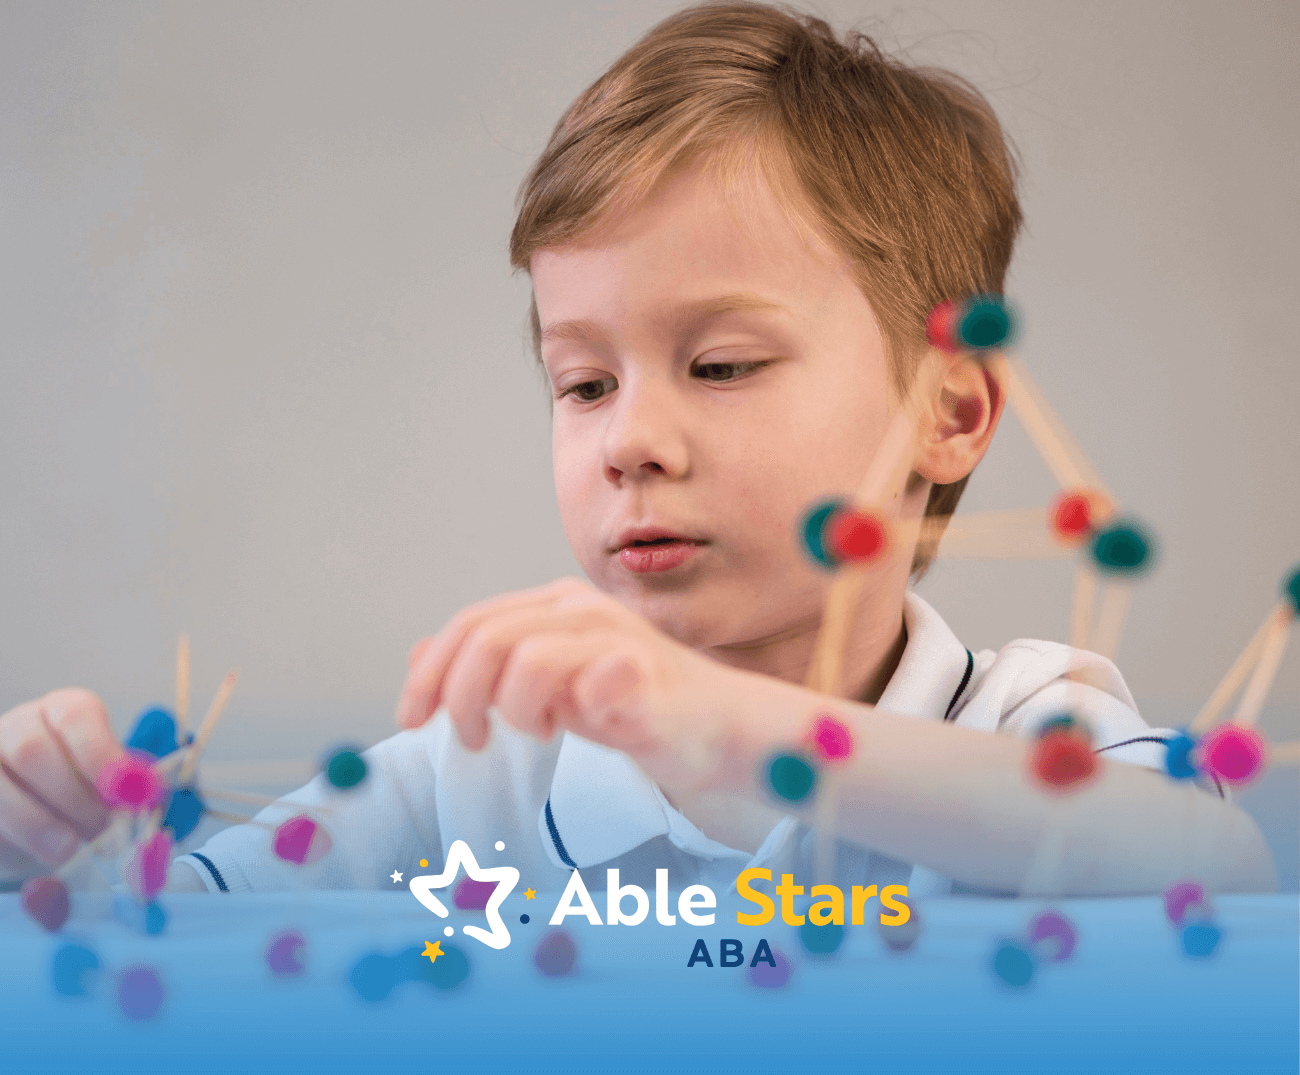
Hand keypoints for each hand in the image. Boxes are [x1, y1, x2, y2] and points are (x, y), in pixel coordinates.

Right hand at [0, 689, 121, 880]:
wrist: (37, 818)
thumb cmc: (82, 795)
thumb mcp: (109, 786)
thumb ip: (127, 791)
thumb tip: (148, 803)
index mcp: (62, 711)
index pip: (76, 716)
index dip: (101, 754)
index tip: (127, 792)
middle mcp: (17, 727)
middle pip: (32, 751)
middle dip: (72, 797)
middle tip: (102, 832)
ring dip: (39, 825)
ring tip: (70, 850)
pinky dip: (14, 845)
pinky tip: (33, 855)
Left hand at [395, 577, 744, 795]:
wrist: (713, 728)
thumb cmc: (633, 705)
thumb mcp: (546, 685)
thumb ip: (490, 667)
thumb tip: (418, 654)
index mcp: (553, 606)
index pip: (470, 622)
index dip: (430, 671)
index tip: (411, 718)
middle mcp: (581, 608)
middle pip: (485, 637)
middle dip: (458, 695)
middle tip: (469, 739)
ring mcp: (615, 635)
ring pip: (526, 661)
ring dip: (516, 710)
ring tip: (539, 731)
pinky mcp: (645, 671)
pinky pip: (594, 680)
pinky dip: (574, 708)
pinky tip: (580, 724)